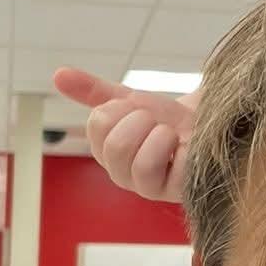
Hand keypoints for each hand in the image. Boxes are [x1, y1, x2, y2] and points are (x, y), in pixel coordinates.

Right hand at [54, 66, 196, 201]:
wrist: (207, 122)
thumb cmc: (167, 118)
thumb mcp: (129, 100)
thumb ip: (93, 91)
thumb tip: (58, 74)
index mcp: (107, 152)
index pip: (98, 124)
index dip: (122, 107)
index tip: (139, 110)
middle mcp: (124, 175)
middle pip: (115, 146)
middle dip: (141, 120)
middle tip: (157, 120)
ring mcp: (152, 187)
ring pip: (139, 165)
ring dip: (159, 135)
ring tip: (170, 132)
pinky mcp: (179, 190)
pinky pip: (172, 171)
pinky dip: (177, 147)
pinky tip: (183, 144)